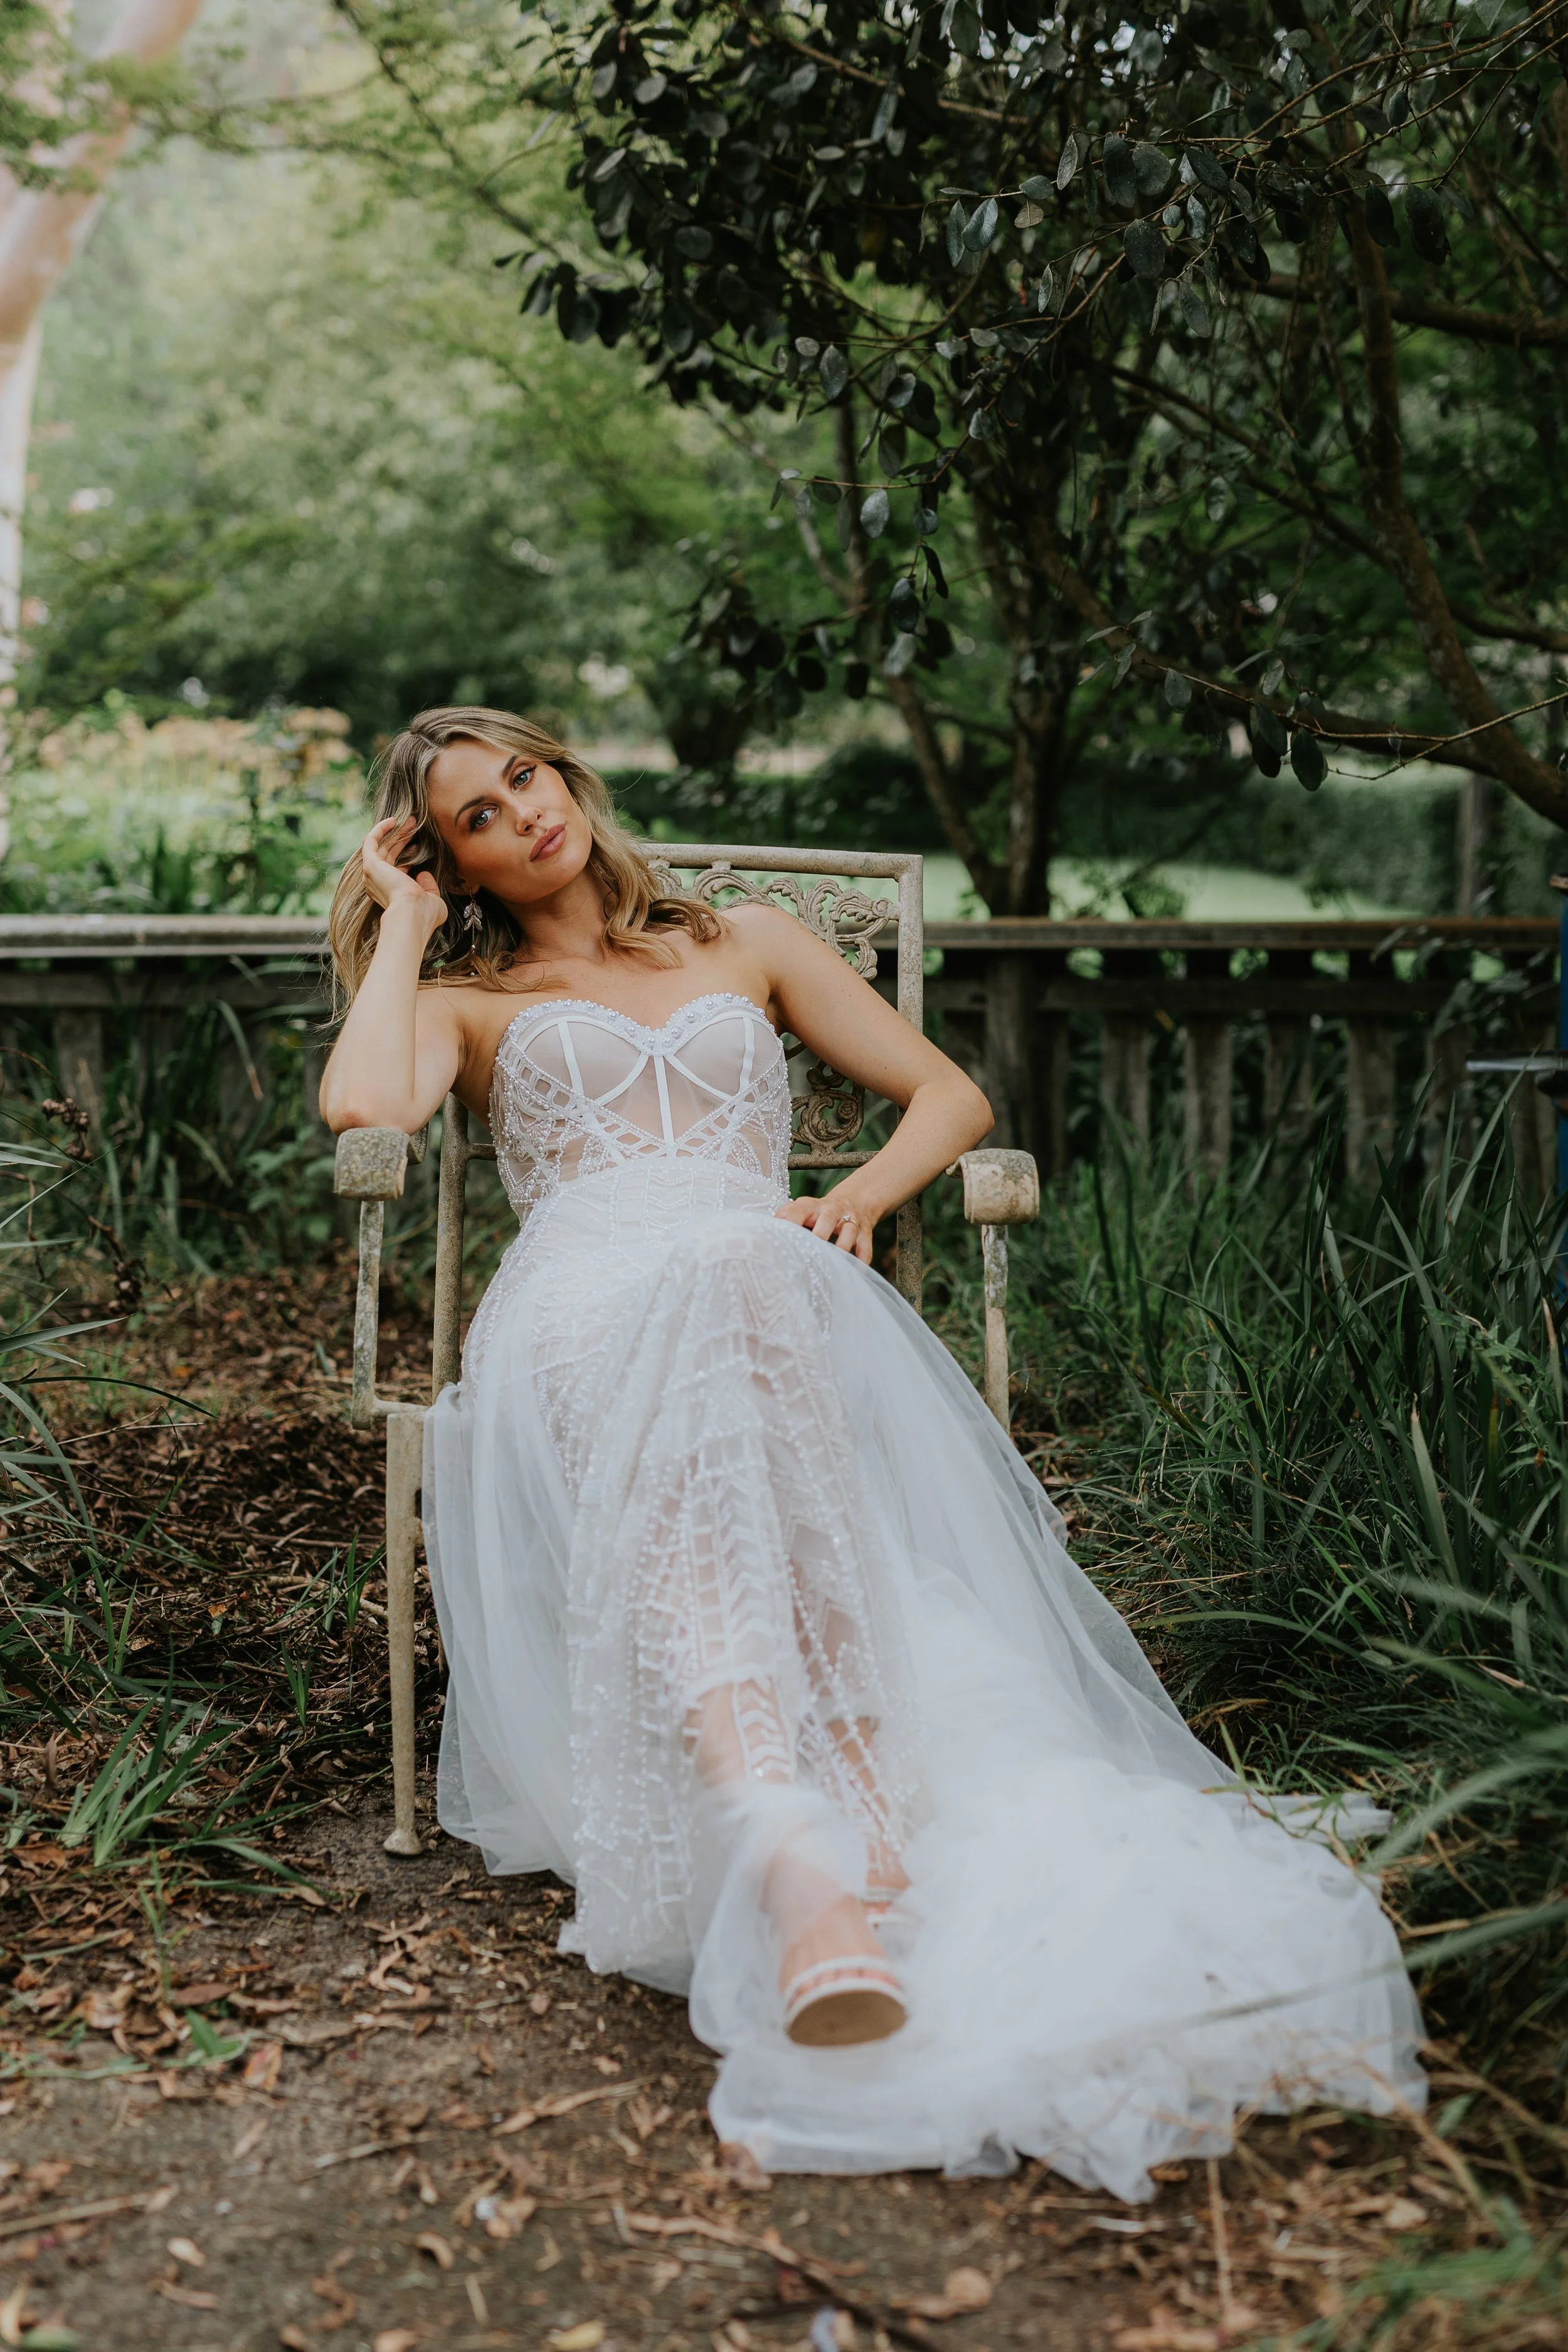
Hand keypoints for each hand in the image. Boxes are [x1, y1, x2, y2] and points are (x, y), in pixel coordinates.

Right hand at [361, 817, 447, 937]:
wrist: (412, 914)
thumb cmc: (424, 914)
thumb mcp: (433, 900)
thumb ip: (429, 887)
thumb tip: (424, 873)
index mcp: (390, 893)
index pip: (395, 869)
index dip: (406, 855)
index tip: (419, 845)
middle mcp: (378, 883)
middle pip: (389, 854)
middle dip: (402, 838)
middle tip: (415, 825)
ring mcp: (372, 873)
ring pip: (382, 845)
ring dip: (396, 832)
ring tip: (411, 820)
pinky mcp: (370, 864)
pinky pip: (370, 841)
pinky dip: (380, 829)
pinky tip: (393, 820)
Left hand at [774, 1183, 876, 1262]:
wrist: (853, 1202)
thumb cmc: (816, 1215)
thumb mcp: (800, 1211)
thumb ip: (783, 1220)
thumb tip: (758, 1237)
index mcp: (808, 1206)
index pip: (796, 1211)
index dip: (789, 1223)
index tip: (780, 1241)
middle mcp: (830, 1210)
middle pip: (827, 1218)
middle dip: (820, 1234)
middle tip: (811, 1253)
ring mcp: (849, 1220)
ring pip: (849, 1231)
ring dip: (843, 1247)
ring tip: (836, 1263)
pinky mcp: (864, 1232)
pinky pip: (865, 1246)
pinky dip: (862, 1259)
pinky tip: (856, 1272)